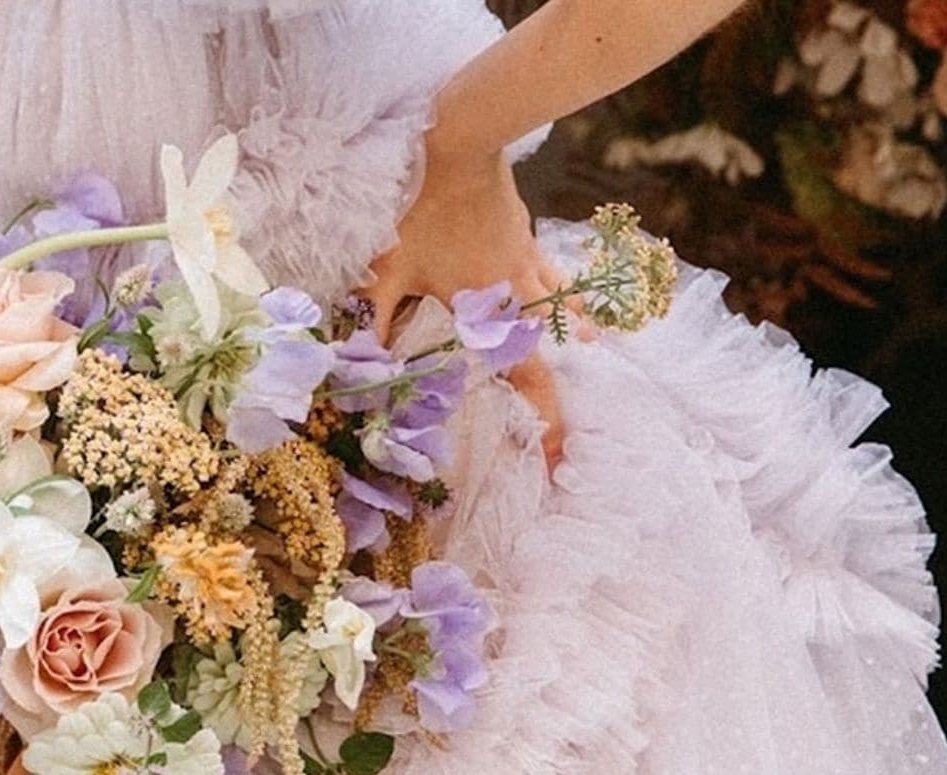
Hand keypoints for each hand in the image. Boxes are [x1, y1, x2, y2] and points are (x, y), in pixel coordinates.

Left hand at [359, 146, 565, 469]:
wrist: (461, 143)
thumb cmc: (419, 209)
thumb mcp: (387, 270)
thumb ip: (373, 317)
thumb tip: (356, 360)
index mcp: (494, 309)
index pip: (530, 378)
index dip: (546, 421)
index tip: (556, 458)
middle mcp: (522, 291)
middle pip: (554, 350)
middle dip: (561, 387)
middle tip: (565, 418)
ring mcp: (529, 260)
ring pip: (560, 305)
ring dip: (571, 331)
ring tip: (591, 347)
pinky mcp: (525, 233)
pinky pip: (547, 271)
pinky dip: (557, 288)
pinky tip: (554, 287)